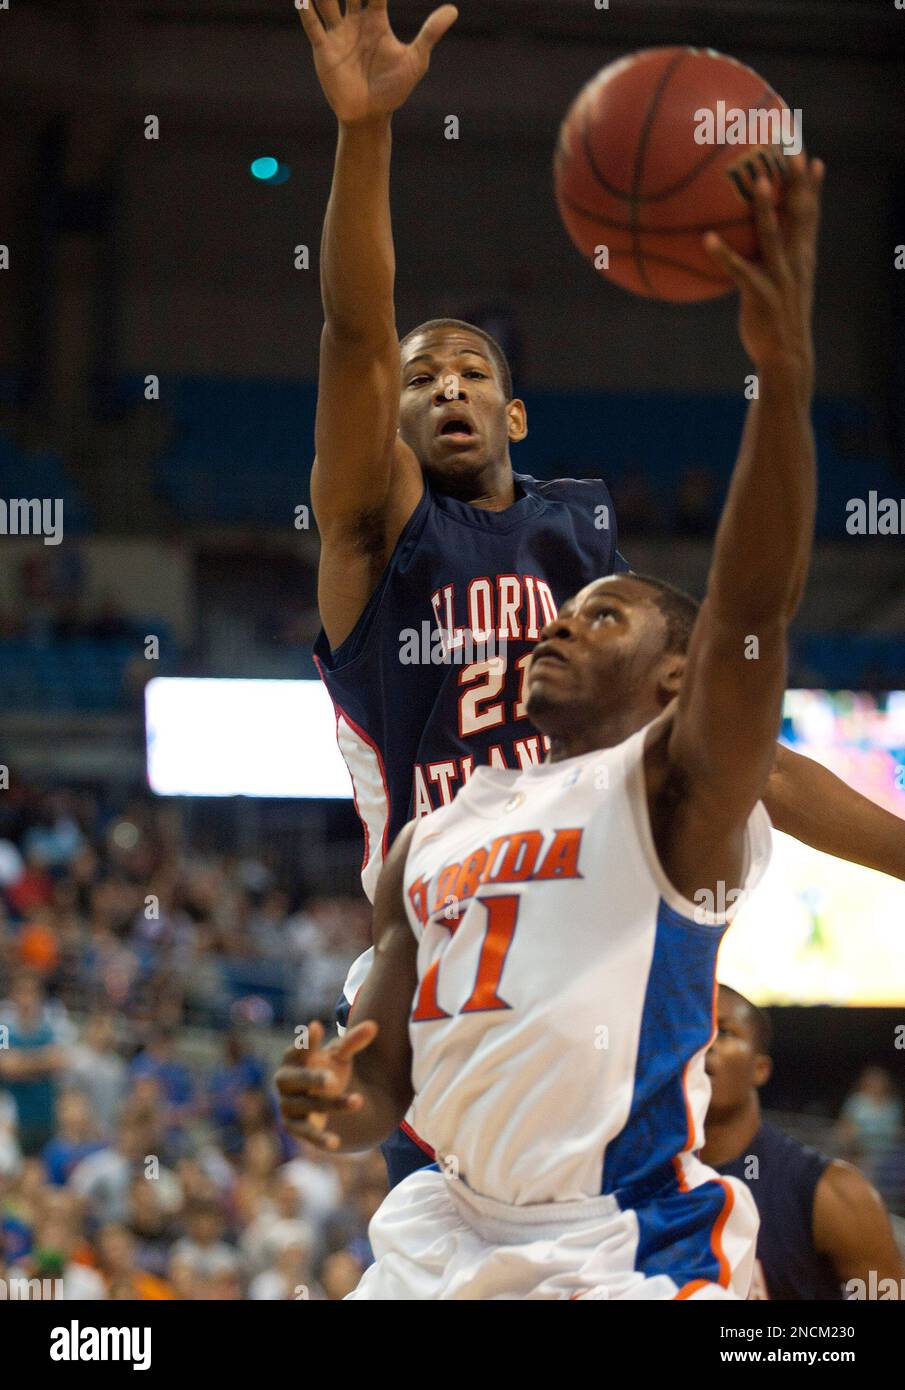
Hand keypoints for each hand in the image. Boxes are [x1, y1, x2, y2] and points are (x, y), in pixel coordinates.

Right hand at [275, 1018, 376, 1149]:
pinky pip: (307, 1134)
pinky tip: (336, 1143)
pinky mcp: (295, 1127)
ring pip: (309, 1106)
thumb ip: (353, 1041)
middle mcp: (286, 1081)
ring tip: (359, 1100)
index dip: (306, 1041)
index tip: (316, 1027)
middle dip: (313, 1079)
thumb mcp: (339, 1055)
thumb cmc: (326, 1067)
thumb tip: (373, 1026)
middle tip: (332, 1080)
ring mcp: (288, 1105)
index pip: (298, 1048)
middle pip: (296, 1080)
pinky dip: (320, 1138)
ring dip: (333, 1104)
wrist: (319, 1098)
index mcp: (293, 1058)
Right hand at [297, 0, 457, 124]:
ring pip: (327, 1)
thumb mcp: (415, 60)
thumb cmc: (394, 89)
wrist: (370, 116)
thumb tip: (453, 10)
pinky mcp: (323, 50)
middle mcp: (355, 22)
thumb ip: (430, 33)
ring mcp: (338, 34)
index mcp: (376, 20)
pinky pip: (312, 25)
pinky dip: (305, 10)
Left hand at [704, 153, 823, 380]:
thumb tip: (747, 244)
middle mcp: (796, 263)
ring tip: (759, 182)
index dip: (812, 187)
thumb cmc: (776, 320)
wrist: (786, 357)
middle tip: (794, 152)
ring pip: (773, 237)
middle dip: (799, 184)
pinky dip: (724, 254)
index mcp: (802, 258)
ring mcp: (780, 278)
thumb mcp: (780, 287)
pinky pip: (740, 271)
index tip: (811, 158)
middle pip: (800, 216)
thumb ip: (769, 262)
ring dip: (767, 209)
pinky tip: (707, 239)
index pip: (810, 215)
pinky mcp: (760, 295)